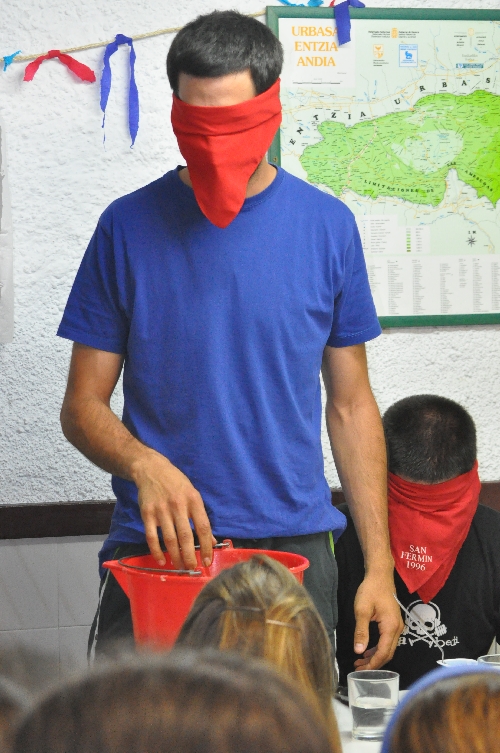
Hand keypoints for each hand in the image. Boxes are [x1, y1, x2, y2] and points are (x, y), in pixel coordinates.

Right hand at [133, 450, 213, 570]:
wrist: (152, 470)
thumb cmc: (177, 483)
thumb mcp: (193, 495)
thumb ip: (201, 518)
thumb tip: (211, 541)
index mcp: (194, 500)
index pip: (203, 527)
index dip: (206, 546)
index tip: (207, 561)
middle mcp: (178, 505)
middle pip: (186, 536)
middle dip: (190, 556)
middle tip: (192, 569)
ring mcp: (161, 510)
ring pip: (169, 539)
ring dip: (175, 556)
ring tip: (180, 567)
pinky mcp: (147, 513)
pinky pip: (151, 536)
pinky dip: (156, 551)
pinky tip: (162, 560)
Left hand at [352, 573, 402, 669]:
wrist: (380, 575)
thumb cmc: (371, 590)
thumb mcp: (362, 610)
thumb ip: (361, 631)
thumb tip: (359, 651)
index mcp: (391, 627)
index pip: (383, 653)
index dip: (373, 664)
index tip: (360, 671)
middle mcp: (397, 629)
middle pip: (388, 653)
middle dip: (374, 663)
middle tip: (359, 669)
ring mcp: (397, 626)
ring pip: (388, 648)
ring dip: (376, 656)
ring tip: (360, 662)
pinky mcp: (394, 623)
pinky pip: (388, 641)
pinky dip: (378, 648)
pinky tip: (367, 650)